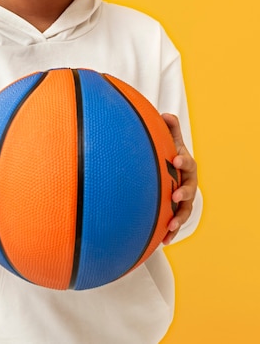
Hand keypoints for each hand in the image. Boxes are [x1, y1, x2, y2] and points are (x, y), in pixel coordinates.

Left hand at [161, 113, 197, 244]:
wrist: (171, 172)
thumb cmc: (170, 155)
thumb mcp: (170, 142)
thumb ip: (169, 129)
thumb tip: (165, 115)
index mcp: (186, 166)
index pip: (187, 163)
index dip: (183, 161)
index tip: (176, 160)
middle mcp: (188, 183)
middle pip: (190, 189)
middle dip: (184, 192)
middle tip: (175, 195)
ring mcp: (184, 199)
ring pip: (185, 210)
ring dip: (180, 218)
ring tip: (172, 225)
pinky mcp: (176, 211)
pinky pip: (176, 222)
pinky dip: (171, 231)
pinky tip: (164, 240)